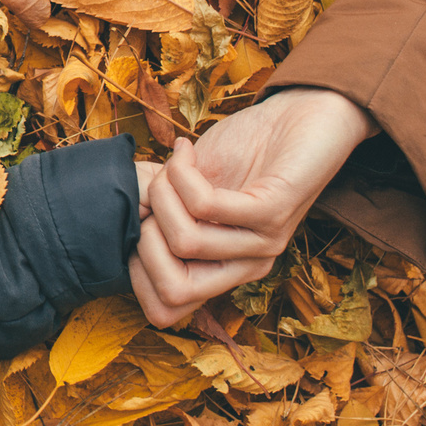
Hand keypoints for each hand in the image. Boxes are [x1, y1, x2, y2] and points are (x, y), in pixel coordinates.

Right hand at [130, 87, 372, 325]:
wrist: (304, 114)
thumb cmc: (243, 150)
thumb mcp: (190, 189)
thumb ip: (162, 213)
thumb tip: (121, 223)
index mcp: (224, 268)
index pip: (165, 311)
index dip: (134, 270)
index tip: (141, 221)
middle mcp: (246, 265)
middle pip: (173, 290)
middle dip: (143, 237)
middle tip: (154, 193)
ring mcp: (264, 242)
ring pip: (185, 241)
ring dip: (162, 192)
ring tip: (175, 163)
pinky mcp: (274, 211)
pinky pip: (206, 206)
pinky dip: (182, 173)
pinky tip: (185, 149)